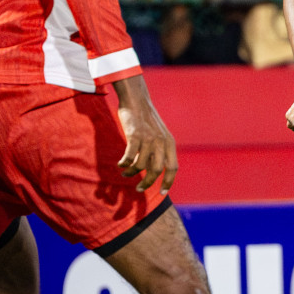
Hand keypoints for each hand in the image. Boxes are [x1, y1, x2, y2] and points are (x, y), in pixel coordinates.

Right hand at [112, 75, 177, 194]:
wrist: (137, 100)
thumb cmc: (146, 119)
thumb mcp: (159, 134)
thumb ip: (160, 150)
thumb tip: (155, 170)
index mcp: (169, 143)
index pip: (173, 168)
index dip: (168, 182)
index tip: (161, 193)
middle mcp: (161, 142)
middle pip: (157, 170)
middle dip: (148, 182)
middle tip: (139, 188)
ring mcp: (148, 139)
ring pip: (141, 165)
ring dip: (132, 172)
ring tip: (125, 173)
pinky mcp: (135, 136)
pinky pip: (129, 157)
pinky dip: (124, 164)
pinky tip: (121, 164)